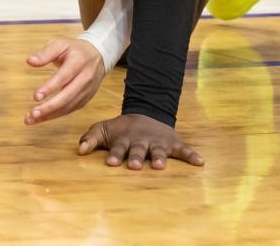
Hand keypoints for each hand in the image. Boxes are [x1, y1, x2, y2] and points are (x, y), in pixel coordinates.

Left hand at [24, 37, 105, 124]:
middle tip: (33, 113)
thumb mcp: (60, 43)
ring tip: (31, 119)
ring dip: (50, 114)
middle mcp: (85, 78)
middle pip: (68, 96)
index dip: (50, 88)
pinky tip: (42, 117)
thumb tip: (30, 61)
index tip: (36, 96)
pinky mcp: (86, 99)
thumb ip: (45, 53)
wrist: (97, 55)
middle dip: (50, 107)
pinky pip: (70, 109)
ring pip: (69, 106)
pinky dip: (56, 115)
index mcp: (79, 61)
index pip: (64, 77)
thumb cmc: (75, 49)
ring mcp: (87, 90)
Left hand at [78, 114, 205, 170]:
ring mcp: (157, 142)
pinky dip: (191, 155)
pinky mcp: (172, 143)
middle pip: (138, 150)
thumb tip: (79, 150)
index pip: (118, 148)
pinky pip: (183, 149)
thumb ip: (90, 138)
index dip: (114, 154)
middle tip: (133, 165)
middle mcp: (141, 141)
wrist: (146, 113)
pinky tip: (200, 162)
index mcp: (124, 139)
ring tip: (159, 165)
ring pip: (158, 151)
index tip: (110, 162)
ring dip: (159, 157)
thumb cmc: (122, 129)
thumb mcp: (104, 129)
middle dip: (135, 157)